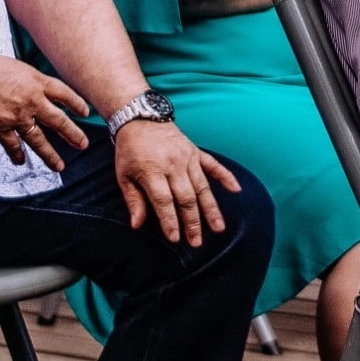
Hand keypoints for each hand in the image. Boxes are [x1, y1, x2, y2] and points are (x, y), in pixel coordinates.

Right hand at [0, 47, 89, 170]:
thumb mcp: (17, 67)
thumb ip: (31, 81)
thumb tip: (40, 91)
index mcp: (36, 82)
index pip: (64, 94)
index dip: (76, 104)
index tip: (85, 112)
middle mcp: (31, 100)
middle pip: (58, 121)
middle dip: (73, 134)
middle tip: (83, 144)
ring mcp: (17, 116)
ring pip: (39, 140)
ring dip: (50, 155)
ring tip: (59, 166)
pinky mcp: (0, 128)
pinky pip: (13, 146)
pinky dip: (17, 155)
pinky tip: (21, 162)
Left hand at [110, 118, 240, 245]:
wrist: (140, 118)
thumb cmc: (130, 150)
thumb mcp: (124, 175)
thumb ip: (133, 200)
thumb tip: (136, 225)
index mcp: (152, 171)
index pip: (164, 201)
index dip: (170, 221)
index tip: (175, 239)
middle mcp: (172, 165)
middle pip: (186, 197)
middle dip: (192, 222)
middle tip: (196, 242)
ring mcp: (187, 158)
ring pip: (202, 187)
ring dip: (211, 209)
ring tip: (219, 228)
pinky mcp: (196, 152)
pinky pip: (213, 165)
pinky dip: (226, 177)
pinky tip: (236, 190)